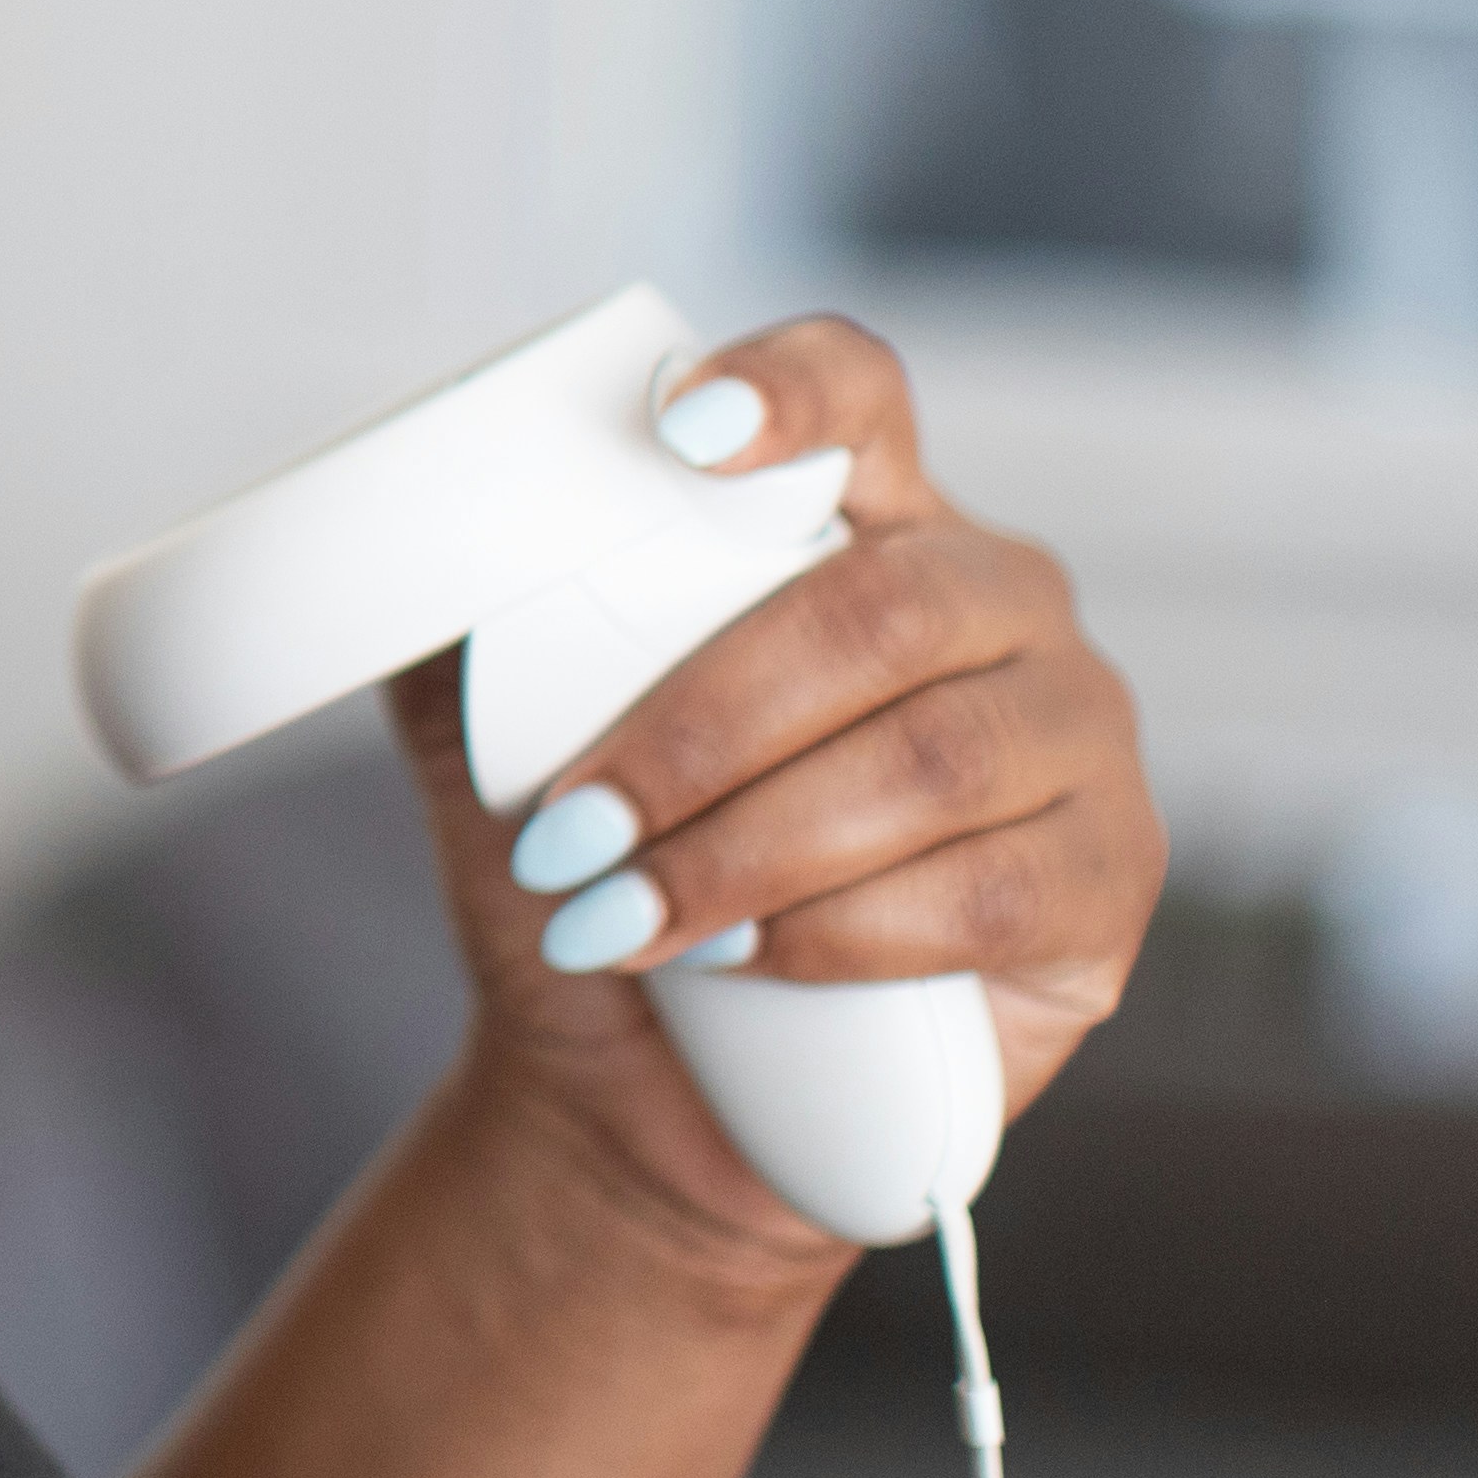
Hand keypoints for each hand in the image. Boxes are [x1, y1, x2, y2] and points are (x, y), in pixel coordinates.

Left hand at [381, 315, 1165, 1280]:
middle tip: (570, 827)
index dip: (788, 394)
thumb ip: (454, 623)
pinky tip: (744, 961)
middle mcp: (992, 601)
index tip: (678, 432)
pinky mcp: (1107, 881)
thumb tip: (369, 544)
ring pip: (934, 758)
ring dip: (751, 844)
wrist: (645, 1084)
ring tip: (621, 914)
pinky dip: (842, 932)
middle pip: (880, 604)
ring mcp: (1074, 734)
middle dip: (703, 721)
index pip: (857, 395)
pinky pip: (994, 889)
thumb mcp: (492, 738)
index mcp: (862, 517)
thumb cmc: (593, 877)